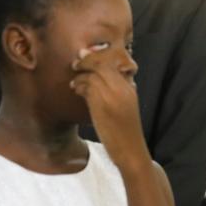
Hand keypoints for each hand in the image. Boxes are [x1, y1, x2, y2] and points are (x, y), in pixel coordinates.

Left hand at [70, 44, 147, 169]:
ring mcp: (113, 95)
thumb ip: (117, 90)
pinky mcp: (102, 103)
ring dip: (80, 76)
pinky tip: (76, 91)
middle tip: (75, 64)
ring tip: (75, 83)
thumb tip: (97, 76)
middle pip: (101, 63)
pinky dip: (79, 85)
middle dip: (85, 61)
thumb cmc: (126, 132)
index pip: (112, 62)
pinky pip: (88, 86)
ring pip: (92, 74)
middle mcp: (123, 88)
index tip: (85, 55)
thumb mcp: (126, 106)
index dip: (96, 55)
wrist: (130, 150)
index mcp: (130, 88)